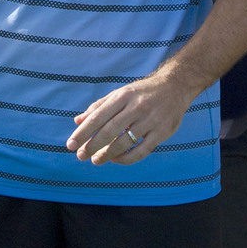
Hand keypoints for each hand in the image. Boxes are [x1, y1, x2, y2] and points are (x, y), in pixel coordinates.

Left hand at [66, 68, 195, 165]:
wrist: (176, 86)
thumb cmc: (142, 92)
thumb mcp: (120, 93)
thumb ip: (98, 107)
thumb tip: (77, 120)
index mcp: (123, 96)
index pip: (98, 116)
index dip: (83, 132)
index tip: (70, 144)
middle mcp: (136, 107)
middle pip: (110, 130)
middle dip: (92, 145)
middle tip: (80, 156)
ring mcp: (151, 120)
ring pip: (125, 142)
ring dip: (107, 154)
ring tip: (96, 160)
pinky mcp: (162, 132)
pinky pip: (142, 151)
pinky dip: (127, 158)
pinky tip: (116, 160)